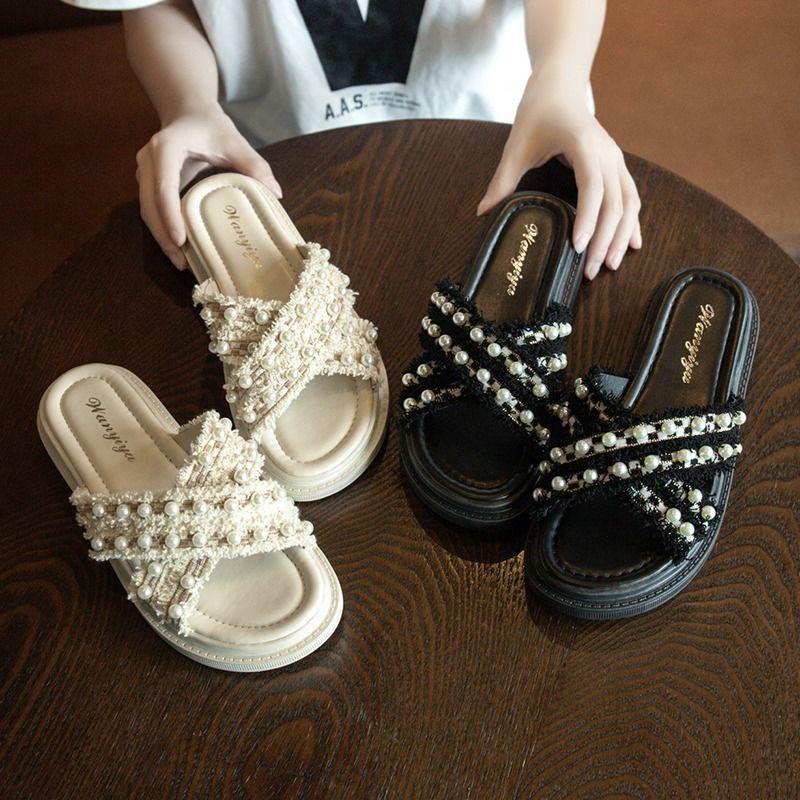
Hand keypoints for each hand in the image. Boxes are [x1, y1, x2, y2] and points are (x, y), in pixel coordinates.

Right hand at [135, 106, 281, 268]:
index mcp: (166, 147)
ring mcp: (145, 173)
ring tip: (182, 263)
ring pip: (147, 211)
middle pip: (149, 205)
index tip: (181, 239)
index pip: (164, 184)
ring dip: (162, 238)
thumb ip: (255, 165)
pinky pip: (152, 211)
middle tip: (182, 263)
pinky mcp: (148, 184)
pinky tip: (180, 249)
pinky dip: (164, 231)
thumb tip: (275, 193)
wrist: (188, 112)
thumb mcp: (235, 141)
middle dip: (164, 236)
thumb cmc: (211, 127)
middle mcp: (149, 161)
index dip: (169, 213)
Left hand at [478, 72, 640, 278]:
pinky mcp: (616, 165)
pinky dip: (632, 222)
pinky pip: (630, 196)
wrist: (559, 87)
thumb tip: (482, 212)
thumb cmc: (538, 112)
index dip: (588, 219)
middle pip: (614, 203)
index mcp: (583, 145)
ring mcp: (615, 159)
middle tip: (592, 271)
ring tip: (612, 265)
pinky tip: (633, 244)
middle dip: (605, 240)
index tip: (579, 247)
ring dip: (622, 236)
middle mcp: (606, 153)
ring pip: (628, 202)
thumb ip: (502, 181)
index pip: (592, 189)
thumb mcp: (516, 146)